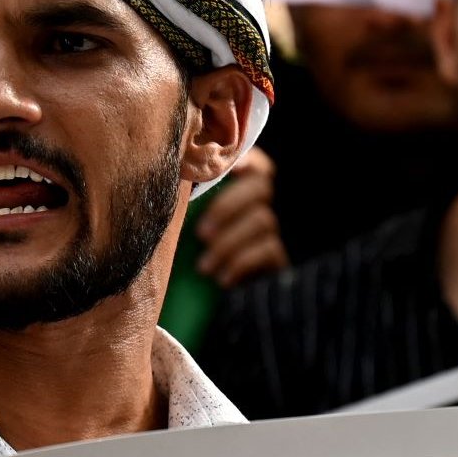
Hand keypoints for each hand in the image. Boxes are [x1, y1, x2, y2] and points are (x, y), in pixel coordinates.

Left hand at [193, 150, 289, 288]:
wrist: (204, 296)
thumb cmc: (193, 251)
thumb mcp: (192, 222)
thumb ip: (192, 200)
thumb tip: (178, 178)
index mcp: (245, 188)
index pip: (254, 164)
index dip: (246, 160)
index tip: (231, 167)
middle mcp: (266, 204)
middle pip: (260, 187)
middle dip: (227, 207)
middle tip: (200, 233)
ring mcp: (276, 230)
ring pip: (263, 220)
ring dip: (228, 243)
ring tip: (203, 266)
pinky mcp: (279, 258)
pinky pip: (269, 251)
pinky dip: (242, 263)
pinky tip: (222, 279)